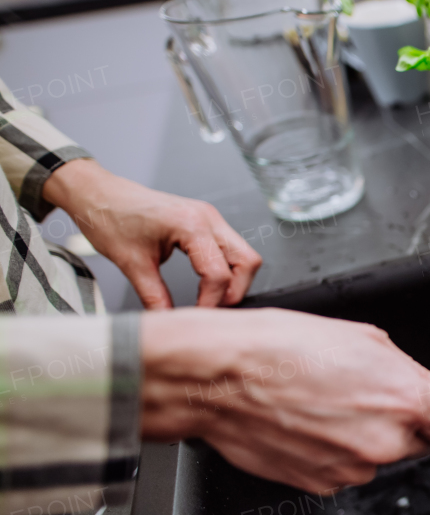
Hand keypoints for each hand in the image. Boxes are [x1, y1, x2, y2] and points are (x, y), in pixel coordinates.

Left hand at [42, 159, 261, 308]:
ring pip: (244, 255)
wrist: (97, 193)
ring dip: (233, 280)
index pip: (218, 274)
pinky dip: (224, 268)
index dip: (211, 302)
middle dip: (234, 291)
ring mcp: (210, 217)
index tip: (195, 317)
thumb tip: (169, 321)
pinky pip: (231, 248)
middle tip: (211, 309)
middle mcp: (208, 218)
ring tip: (209, 297)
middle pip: (247, 262)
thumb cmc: (109, 218)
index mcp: (191, 225)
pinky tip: (205, 282)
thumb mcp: (131, 264)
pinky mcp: (206, 220)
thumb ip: (155, 296)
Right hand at [140, 307, 429, 492]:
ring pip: (377, 457)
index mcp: (405, 401)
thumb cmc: (281, 348)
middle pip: (419, 444)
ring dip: (363, 438)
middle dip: (403, 424)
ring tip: (325, 403)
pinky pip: (343, 470)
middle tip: (364, 395)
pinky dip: (333, 452)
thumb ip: (416, 372)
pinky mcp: (321, 485)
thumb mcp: (364, 340)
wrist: (218, 377)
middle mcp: (385, 442)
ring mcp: (352, 468)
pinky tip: (307, 423)